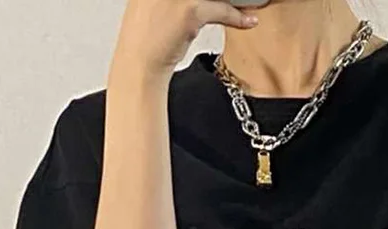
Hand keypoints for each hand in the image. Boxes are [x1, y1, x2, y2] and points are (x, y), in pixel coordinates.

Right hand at [111, 0, 258, 80]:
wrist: (139, 64)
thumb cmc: (148, 39)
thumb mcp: (157, 6)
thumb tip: (206, 2)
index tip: (224, 1)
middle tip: (240, 2)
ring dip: (236, 2)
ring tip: (248, 5)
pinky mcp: (190, 9)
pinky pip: (221, 8)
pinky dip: (237, 16)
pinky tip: (247, 20)